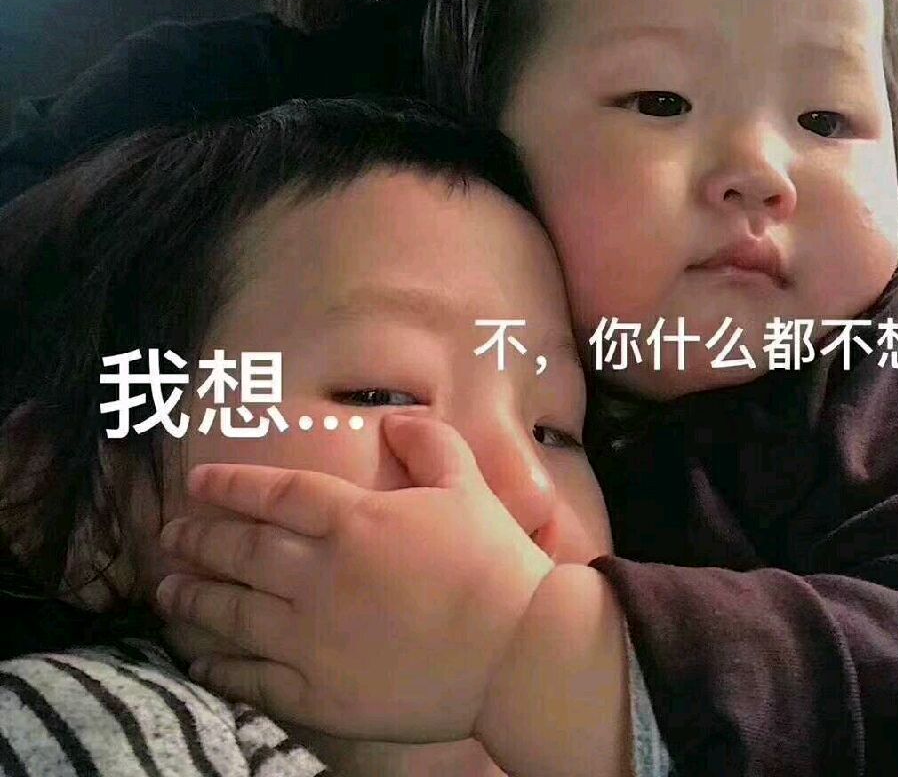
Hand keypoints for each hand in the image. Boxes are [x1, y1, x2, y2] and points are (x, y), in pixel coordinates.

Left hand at [155, 414, 553, 741]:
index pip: (276, 493)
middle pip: (242, 550)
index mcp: (353, 520)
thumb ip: (429, 443)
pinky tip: (200, 660)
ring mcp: (313, 637)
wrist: (515, 650)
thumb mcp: (467, 484)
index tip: (197, 482)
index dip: (231, 485)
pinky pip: (254, 679)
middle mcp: (319, 575)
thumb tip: (397, 419)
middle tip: (171, 537)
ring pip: (234, 613)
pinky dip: (220, 668)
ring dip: (194, 599)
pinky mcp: (320, 692)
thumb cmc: (492, 561)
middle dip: (200, 540)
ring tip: (167, 591)